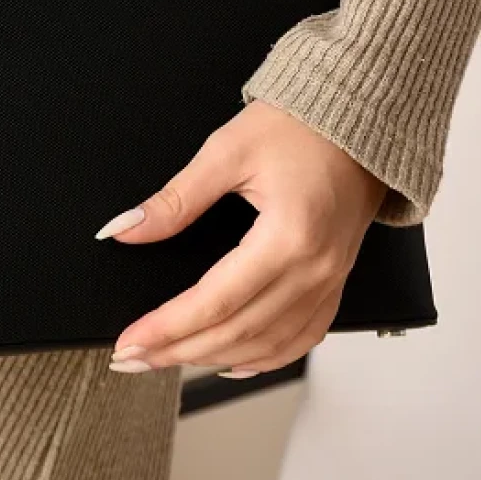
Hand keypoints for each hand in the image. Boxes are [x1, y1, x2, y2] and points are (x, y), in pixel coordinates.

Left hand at [97, 99, 388, 374]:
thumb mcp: (227, 151)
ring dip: (214, 359)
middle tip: (132, 357)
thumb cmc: (299, 126)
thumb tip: (125, 229)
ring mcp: (330, 281)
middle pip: (238, 331)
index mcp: (289, 236)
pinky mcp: (335, 281)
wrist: (356, 118)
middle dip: (178, 350)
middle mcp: (315, 269)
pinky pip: (302, 338)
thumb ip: (175, 199)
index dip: (167, 327)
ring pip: (268, 345)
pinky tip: (232, 361)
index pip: (216, 301)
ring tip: (167, 359)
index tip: (130, 340)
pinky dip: (264, 358)